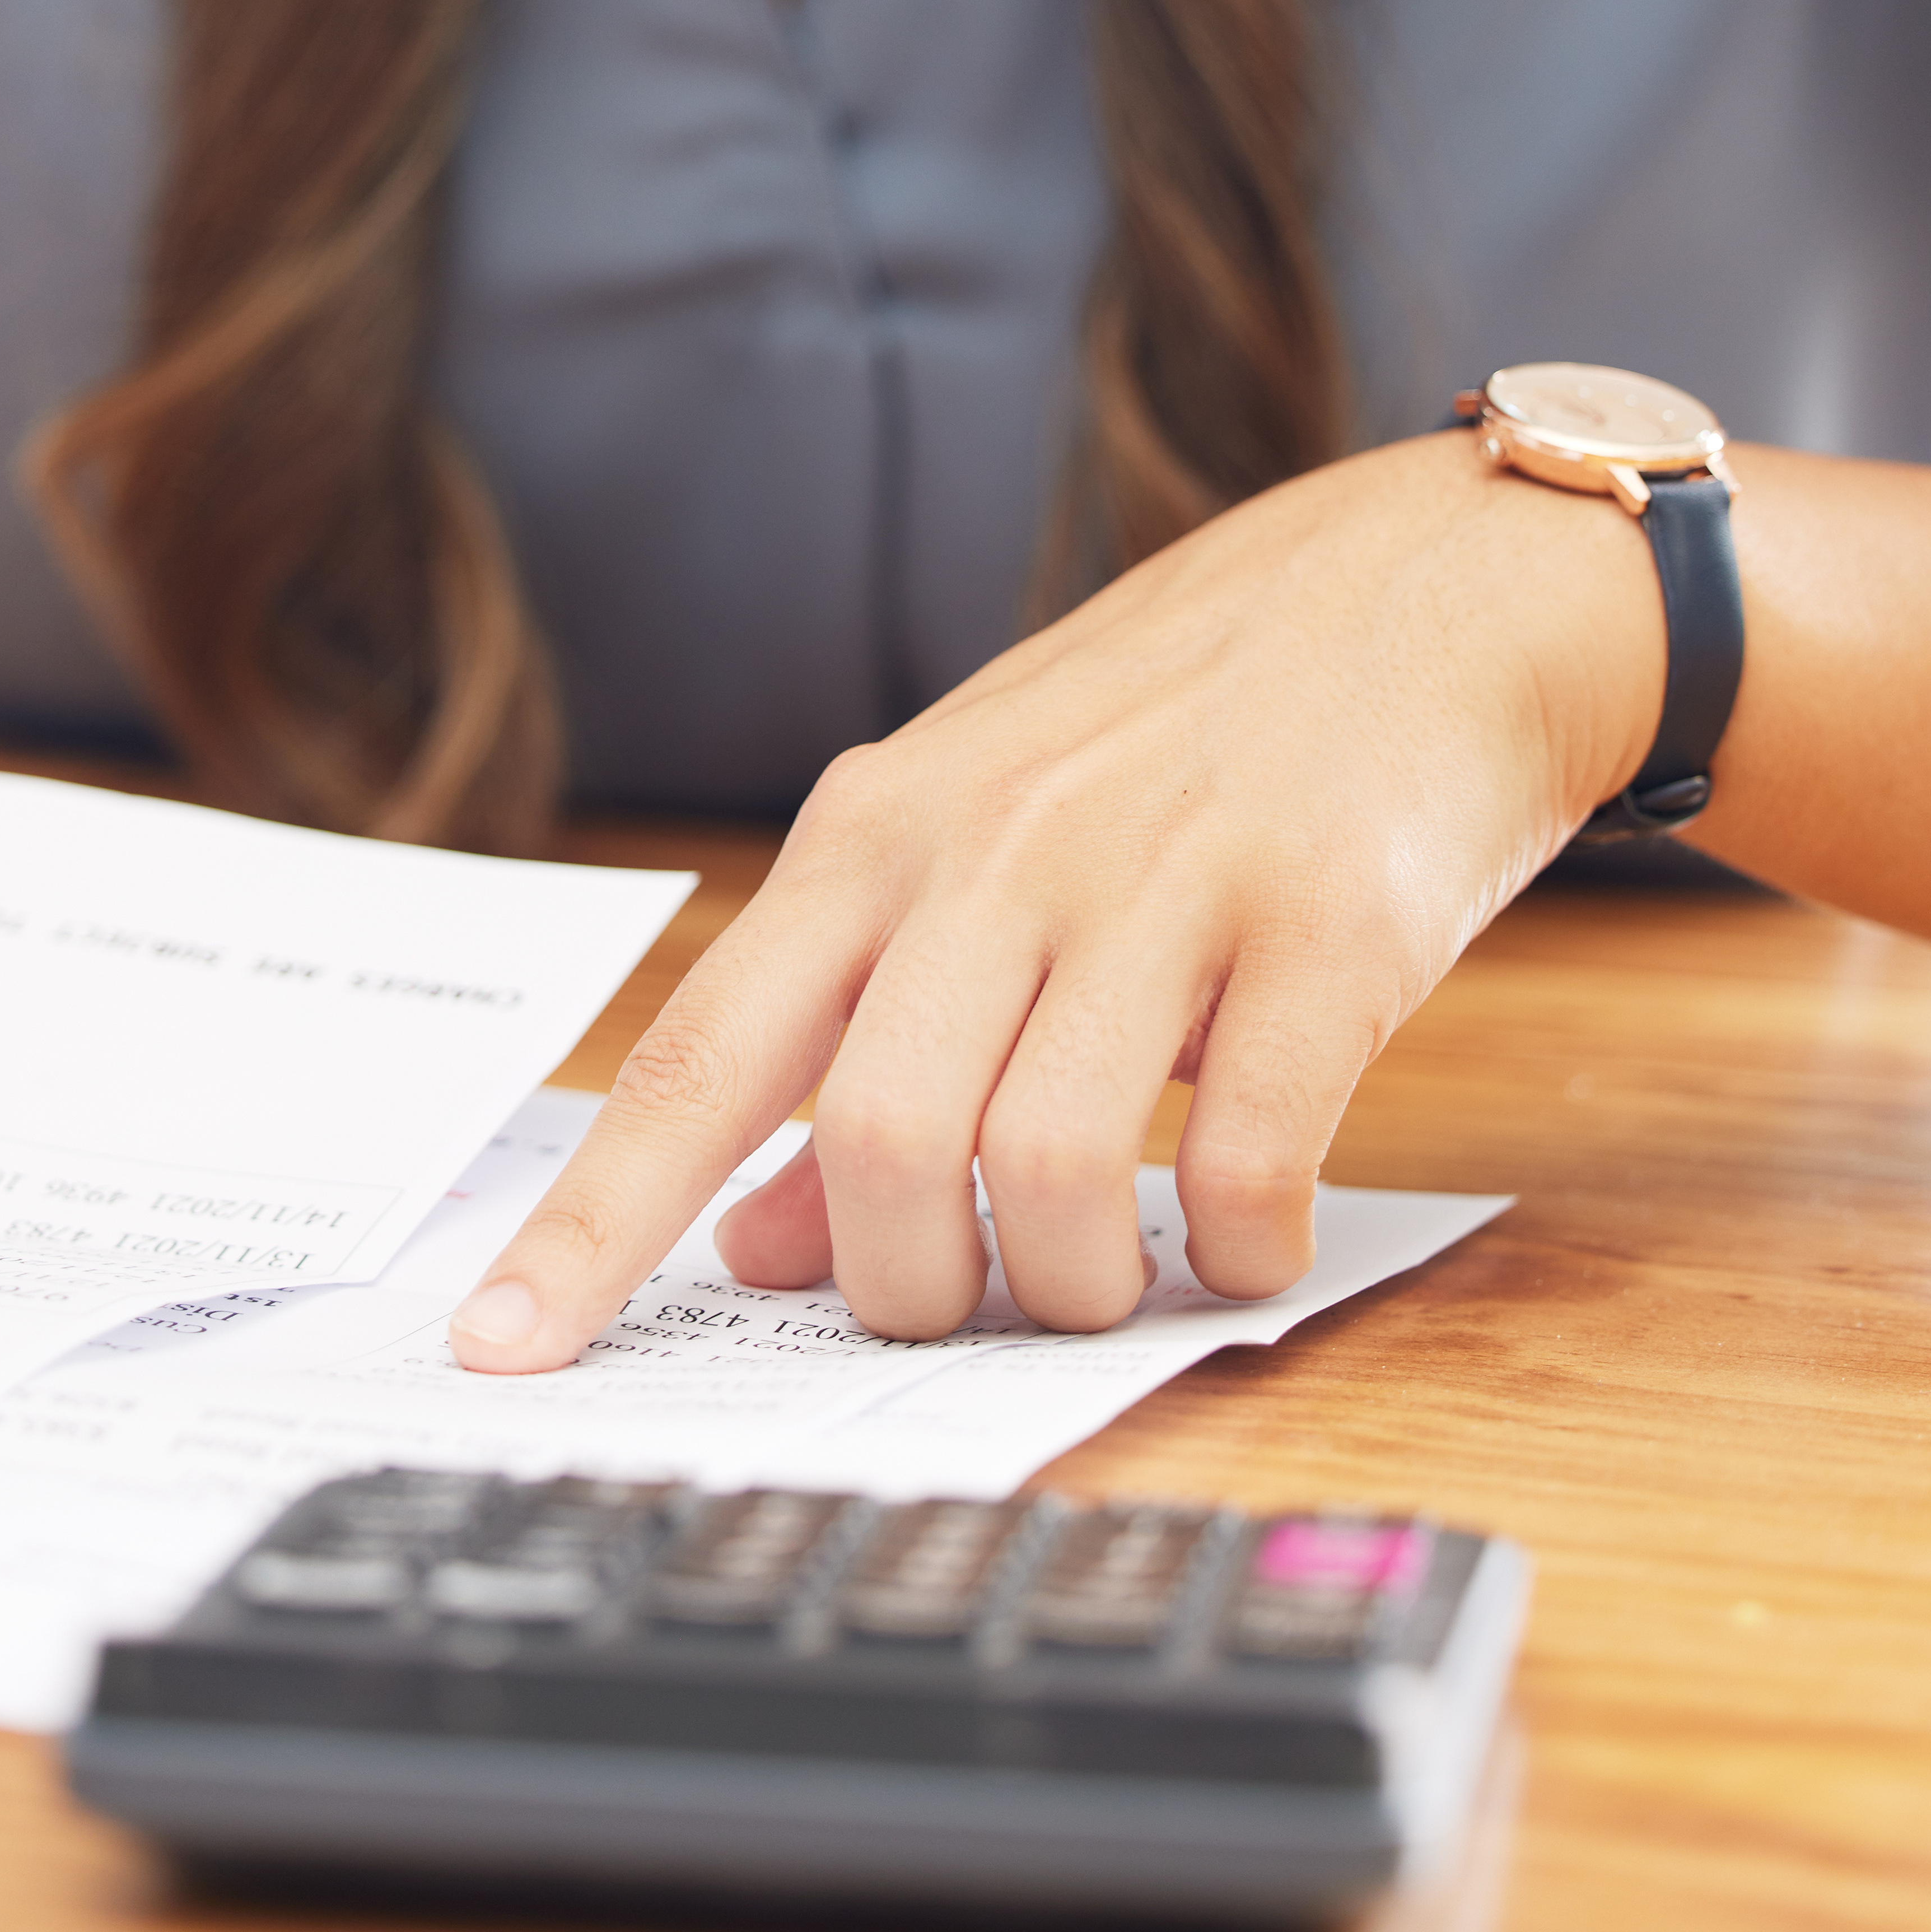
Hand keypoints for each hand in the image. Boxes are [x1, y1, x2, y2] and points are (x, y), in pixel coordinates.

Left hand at [449, 432, 1669, 1365]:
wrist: (1435, 584)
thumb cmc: (1186, 732)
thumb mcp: (983, 847)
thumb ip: (860, 1039)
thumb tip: (754, 1244)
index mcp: (874, 833)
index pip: (695, 1063)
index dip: (591, 1226)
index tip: (495, 1347)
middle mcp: (992, 851)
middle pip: (878, 1147)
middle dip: (914, 1288)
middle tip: (972, 1300)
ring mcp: (1160, 883)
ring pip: (1042, 1167)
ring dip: (1070, 1284)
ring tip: (1109, 1275)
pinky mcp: (1324, 924)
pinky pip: (1240, 1154)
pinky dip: (1232, 1247)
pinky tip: (1241, 1240)